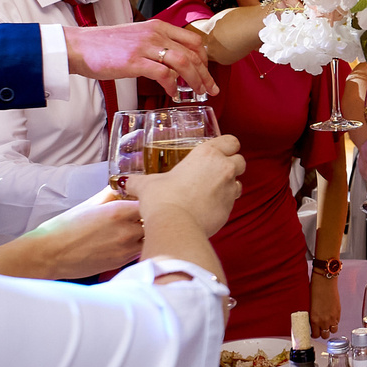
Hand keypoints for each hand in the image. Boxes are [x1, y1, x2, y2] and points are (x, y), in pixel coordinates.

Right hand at [0, 188, 143, 280]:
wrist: (50, 255)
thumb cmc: (64, 228)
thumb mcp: (88, 204)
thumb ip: (109, 195)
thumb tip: (121, 187)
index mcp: (118, 212)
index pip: (148, 202)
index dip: (148, 200)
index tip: (143, 199)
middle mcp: (127, 231)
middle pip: (153, 221)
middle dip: (151, 216)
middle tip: (142, 213)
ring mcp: (126, 249)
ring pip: (150, 237)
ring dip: (147, 232)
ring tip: (135, 227)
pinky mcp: (122, 263)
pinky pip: (140, 251)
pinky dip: (139, 244)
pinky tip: (128, 241)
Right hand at [64, 19, 214, 95]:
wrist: (79, 46)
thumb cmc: (105, 46)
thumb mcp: (137, 38)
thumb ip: (156, 45)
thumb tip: (173, 63)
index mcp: (158, 27)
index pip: (193, 41)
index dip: (204, 59)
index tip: (207, 73)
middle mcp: (155, 34)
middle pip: (192, 53)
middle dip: (205, 74)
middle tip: (210, 89)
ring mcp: (145, 47)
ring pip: (182, 62)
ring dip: (194, 80)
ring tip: (197, 93)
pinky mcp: (134, 61)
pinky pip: (163, 74)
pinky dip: (173, 85)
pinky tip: (174, 93)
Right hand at [121, 133, 244, 238]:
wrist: (174, 225)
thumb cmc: (162, 199)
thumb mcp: (147, 184)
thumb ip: (138, 181)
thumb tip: (126, 183)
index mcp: (207, 154)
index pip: (231, 141)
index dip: (228, 145)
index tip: (219, 151)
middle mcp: (223, 169)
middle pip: (241, 161)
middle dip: (231, 165)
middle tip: (214, 172)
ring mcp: (229, 190)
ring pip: (239, 182)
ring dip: (229, 185)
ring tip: (211, 191)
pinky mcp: (229, 210)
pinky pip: (232, 203)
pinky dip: (223, 204)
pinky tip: (207, 208)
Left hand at [311, 274, 340, 336]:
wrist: (325, 282)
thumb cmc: (315, 290)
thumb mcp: (309, 307)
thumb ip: (312, 317)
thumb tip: (312, 322)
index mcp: (314, 319)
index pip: (315, 335)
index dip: (314, 335)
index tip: (314, 332)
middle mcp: (324, 320)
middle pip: (325, 336)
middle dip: (322, 333)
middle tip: (320, 329)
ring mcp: (332, 317)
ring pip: (333, 331)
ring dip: (330, 329)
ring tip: (327, 324)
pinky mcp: (338, 312)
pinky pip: (337, 322)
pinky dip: (335, 322)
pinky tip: (331, 317)